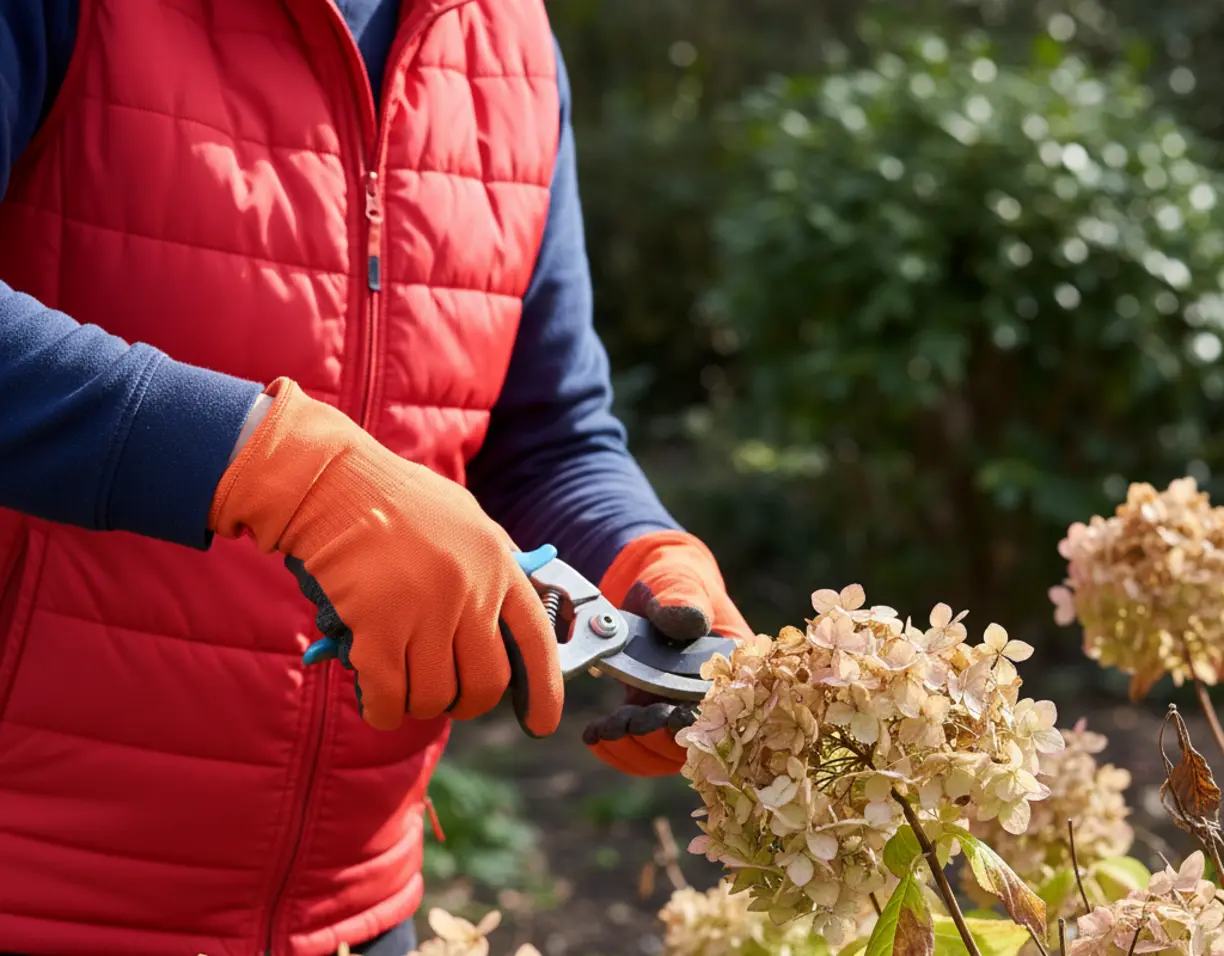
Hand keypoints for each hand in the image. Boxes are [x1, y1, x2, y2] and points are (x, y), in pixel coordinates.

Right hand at [208, 378, 563, 735]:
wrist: (332, 481)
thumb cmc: (394, 498)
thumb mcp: (466, 520)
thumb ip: (491, 566)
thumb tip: (510, 618)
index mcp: (497, 564)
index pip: (537, 641)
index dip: (544, 690)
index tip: (542, 723)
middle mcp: (470, 590)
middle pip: (484, 683)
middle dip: (464, 702)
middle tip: (443, 695)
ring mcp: (425, 609)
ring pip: (434, 696)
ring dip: (416, 704)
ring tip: (398, 684)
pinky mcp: (378, 625)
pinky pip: (388, 696)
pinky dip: (382, 710)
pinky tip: (375, 702)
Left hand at [584, 530, 750, 775]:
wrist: (647, 589)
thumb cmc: (672, 581)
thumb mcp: (678, 582)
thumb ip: (682, 598)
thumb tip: (687, 621)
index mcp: (732, 666)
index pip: (727, 709)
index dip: (699, 721)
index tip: (671, 718)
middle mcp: (711, 698)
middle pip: (697, 743)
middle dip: (659, 738)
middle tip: (630, 720)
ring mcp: (680, 712)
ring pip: (667, 756)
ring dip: (635, 748)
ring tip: (608, 726)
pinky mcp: (653, 718)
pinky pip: (643, 753)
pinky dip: (618, 751)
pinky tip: (595, 734)